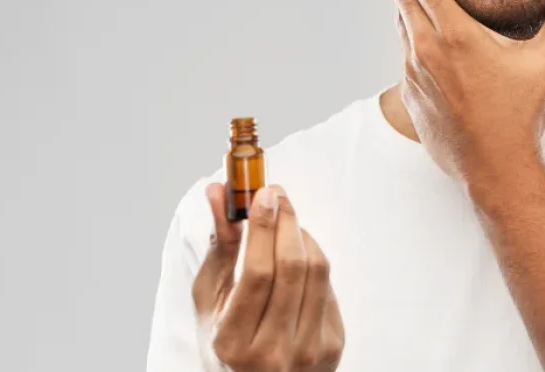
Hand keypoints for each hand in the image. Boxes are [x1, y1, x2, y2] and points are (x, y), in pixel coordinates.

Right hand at [192, 184, 344, 371]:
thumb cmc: (230, 337)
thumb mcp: (211, 301)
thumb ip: (220, 247)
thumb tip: (219, 193)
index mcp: (233, 343)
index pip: (257, 274)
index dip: (263, 229)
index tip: (262, 195)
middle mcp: (273, 352)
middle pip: (291, 268)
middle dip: (286, 222)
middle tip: (276, 196)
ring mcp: (308, 350)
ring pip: (317, 272)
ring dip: (302, 235)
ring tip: (286, 221)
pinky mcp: (333, 345)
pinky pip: (328, 287)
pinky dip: (314, 260)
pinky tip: (299, 252)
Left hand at [376, 0, 544, 180]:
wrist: (495, 167)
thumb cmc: (523, 113)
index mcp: (456, 35)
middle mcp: (427, 50)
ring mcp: (414, 75)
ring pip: (402, 27)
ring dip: (402, 4)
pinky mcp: (411, 96)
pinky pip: (406, 57)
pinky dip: (410, 39)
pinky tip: (418, 37)